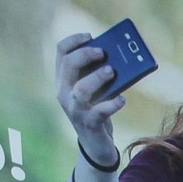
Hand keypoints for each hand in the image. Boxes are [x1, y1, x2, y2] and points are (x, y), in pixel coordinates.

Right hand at [55, 33, 123, 161]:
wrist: (96, 145)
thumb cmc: (98, 111)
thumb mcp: (97, 90)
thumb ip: (101, 74)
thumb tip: (119, 57)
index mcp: (64, 80)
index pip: (60, 53)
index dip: (74, 41)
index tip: (90, 35)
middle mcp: (64, 92)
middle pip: (68, 65)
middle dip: (85, 55)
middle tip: (104, 52)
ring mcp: (75, 109)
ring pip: (81, 89)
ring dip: (97, 78)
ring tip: (112, 71)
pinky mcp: (89, 124)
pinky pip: (99, 112)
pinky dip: (112, 104)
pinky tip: (122, 99)